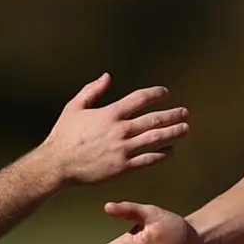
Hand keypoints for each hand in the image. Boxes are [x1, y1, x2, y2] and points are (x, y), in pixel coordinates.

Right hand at [37, 74, 188, 186]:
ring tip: (185, 129)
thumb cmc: (64, 135)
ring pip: (156, 139)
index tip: (165, 94)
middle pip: (154, 119)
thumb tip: (107, 77)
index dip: (156, 94)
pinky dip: (162, 154)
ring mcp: (123, 149)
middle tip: (185, 113)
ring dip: (173, 132)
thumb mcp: (74, 107)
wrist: (57, 164)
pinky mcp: (123, 167)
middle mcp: (120, 130)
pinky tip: (170, 150)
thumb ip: (92, 90)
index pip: (140, 99)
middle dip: (173, 115)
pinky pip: (148, 160)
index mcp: (110, 113)